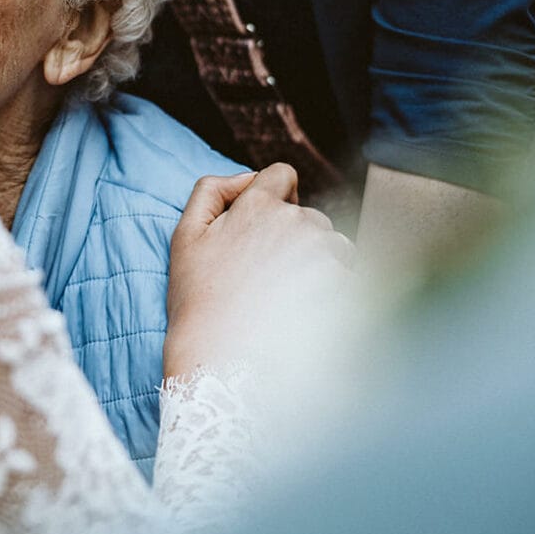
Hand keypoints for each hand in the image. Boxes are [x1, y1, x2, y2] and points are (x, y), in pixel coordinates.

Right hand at [163, 164, 352, 379]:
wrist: (223, 358)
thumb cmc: (199, 300)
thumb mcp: (185, 235)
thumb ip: (211, 190)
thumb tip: (248, 177)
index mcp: (258, 205)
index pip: (282, 175)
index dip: (273, 197)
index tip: (263, 227)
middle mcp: (297, 221)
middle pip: (308, 215)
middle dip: (293, 237)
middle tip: (265, 277)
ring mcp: (325, 252)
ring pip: (333, 244)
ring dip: (319, 262)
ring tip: (289, 298)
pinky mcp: (346, 283)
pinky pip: (349, 276)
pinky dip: (335, 290)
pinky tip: (308, 312)